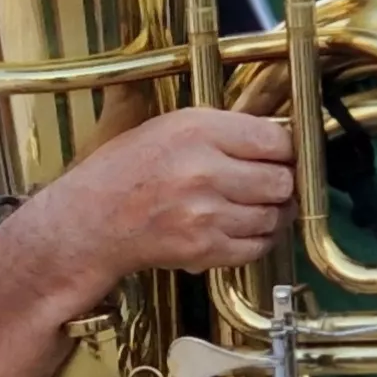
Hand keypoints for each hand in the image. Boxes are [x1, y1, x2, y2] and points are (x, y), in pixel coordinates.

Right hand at [18, 107, 294, 297]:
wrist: (90, 221)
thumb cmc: (124, 172)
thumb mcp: (169, 127)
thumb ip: (223, 130)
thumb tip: (275, 139)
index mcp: (198, 131)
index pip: (276, 140)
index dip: (285, 149)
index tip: (282, 154)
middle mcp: (205, 171)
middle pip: (281, 180)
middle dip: (281, 182)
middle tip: (271, 182)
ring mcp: (206, 214)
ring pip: (274, 216)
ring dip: (271, 213)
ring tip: (252, 206)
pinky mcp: (204, 249)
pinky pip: (257, 246)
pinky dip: (257, 240)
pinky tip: (240, 228)